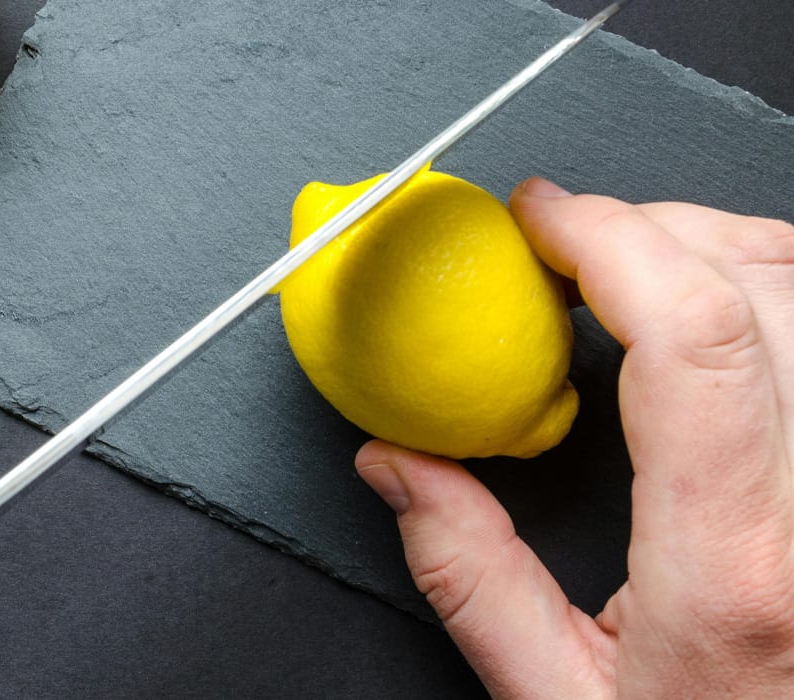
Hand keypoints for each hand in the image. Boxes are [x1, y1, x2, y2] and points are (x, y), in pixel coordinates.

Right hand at [355, 177, 793, 697]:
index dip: (609, 239)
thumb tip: (397, 463)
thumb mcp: (556, 698)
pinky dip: (761, 284)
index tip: (538, 217)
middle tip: (564, 245)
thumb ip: (469, 577)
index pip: (694, 340)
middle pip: (761, 288)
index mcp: (736, 568)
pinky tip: (702, 306)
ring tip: (626, 266)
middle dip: (648, 227)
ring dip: (711, 246)